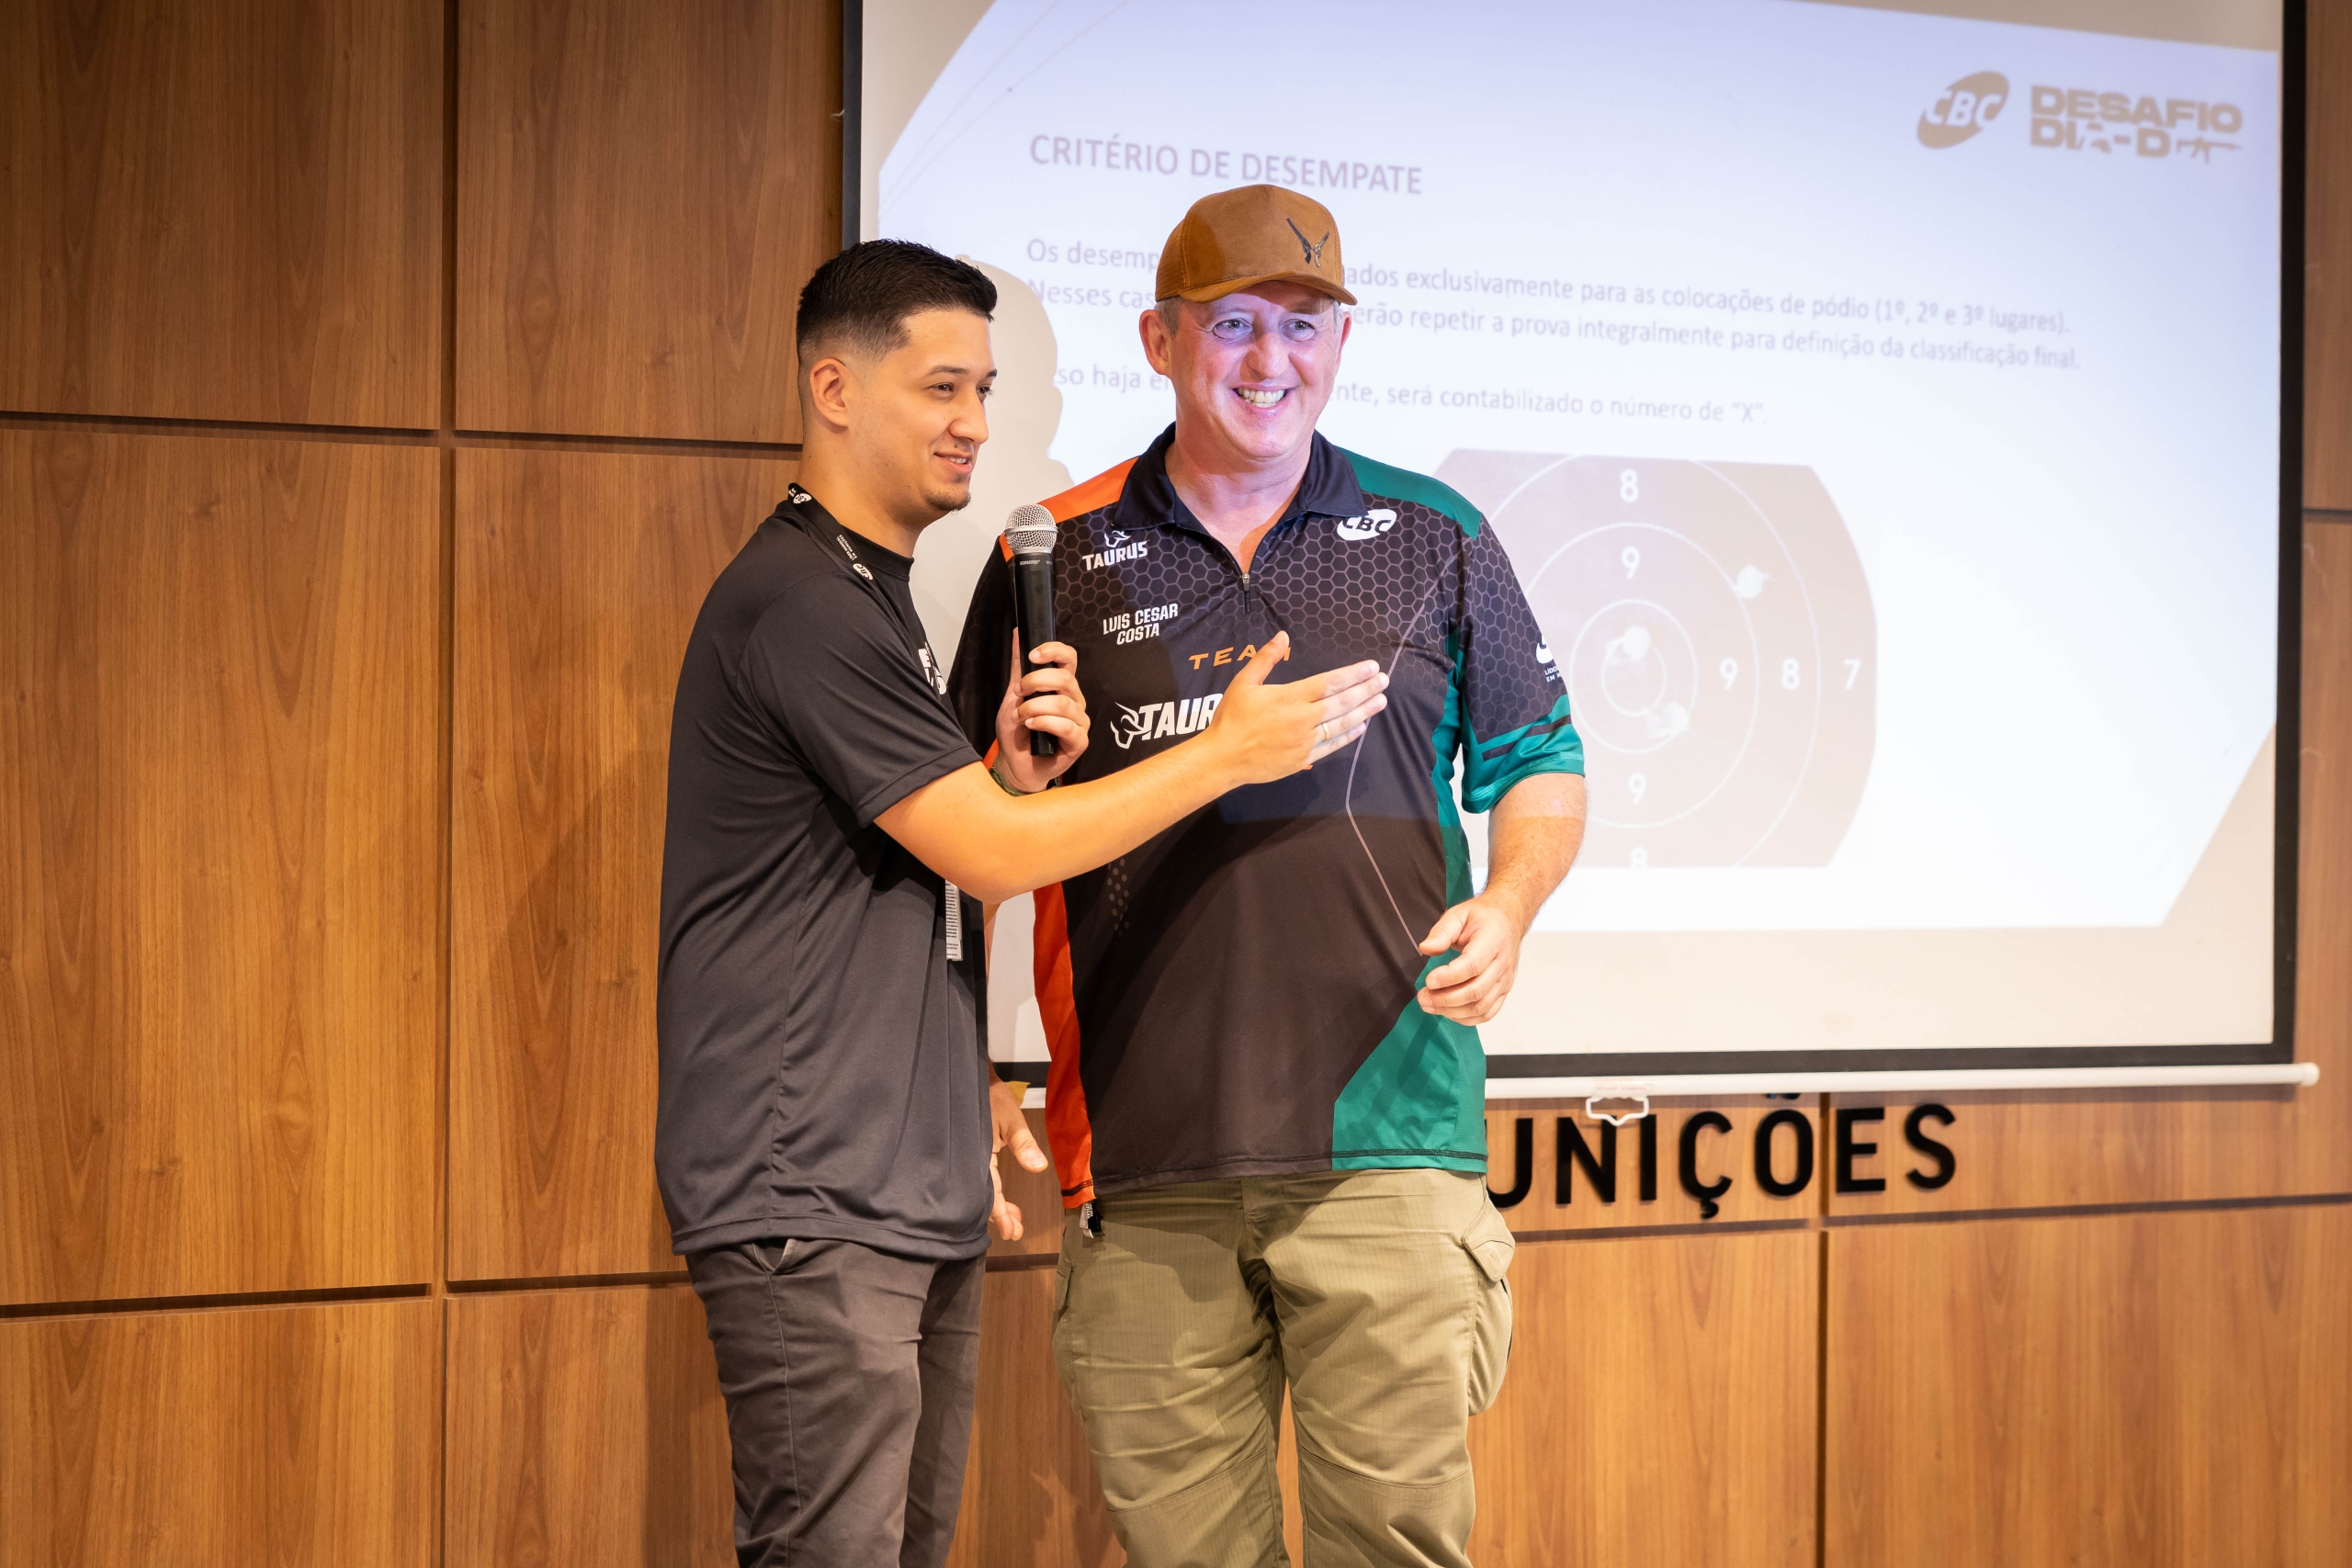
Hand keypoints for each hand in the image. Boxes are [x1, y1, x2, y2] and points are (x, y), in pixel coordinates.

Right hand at [988, 1076, 1049, 1240]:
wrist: (970, 1078)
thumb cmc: (991, 1096)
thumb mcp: (1010, 1118)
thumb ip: (1023, 1143)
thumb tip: (1038, 1168)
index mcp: (978, 1155)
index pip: (990, 1191)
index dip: (1000, 1213)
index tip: (1012, 1232)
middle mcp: (972, 1161)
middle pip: (985, 1196)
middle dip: (1000, 1216)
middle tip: (1015, 1232)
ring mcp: (972, 1159)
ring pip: (983, 1190)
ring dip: (998, 1207)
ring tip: (1015, 1221)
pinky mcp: (974, 1155)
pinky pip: (983, 1180)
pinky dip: (994, 1193)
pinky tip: (1003, 1202)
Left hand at [993, 634, 1088, 791]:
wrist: (1016, 764)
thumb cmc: (1018, 731)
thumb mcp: (1013, 695)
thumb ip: (1018, 667)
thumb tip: (1019, 632)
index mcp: (1063, 686)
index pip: (1069, 659)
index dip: (1054, 651)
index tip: (1033, 655)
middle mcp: (1075, 701)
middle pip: (1065, 679)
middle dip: (1036, 682)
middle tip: (1018, 693)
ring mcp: (1080, 722)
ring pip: (1063, 704)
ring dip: (1034, 707)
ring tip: (1020, 716)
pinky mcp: (1079, 742)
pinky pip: (1066, 727)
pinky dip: (1044, 723)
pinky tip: (1030, 726)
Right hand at [1202, 633, 1387, 784]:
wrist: (1223, 758)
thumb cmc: (1231, 718)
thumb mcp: (1243, 682)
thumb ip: (1265, 658)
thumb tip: (1283, 635)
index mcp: (1290, 697)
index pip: (1330, 682)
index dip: (1353, 674)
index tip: (1371, 667)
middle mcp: (1303, 719)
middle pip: (1342, 702)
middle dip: (1366, 690)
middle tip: (1384, 681)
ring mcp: (1305, 741)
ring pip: (1342, 724)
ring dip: (1364, 712)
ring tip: (1381, 701)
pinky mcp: (1304, 758)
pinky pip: (1332, 745)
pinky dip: (1348, 735)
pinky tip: (1361, 727)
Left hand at [1415, 894, 1531, 1024]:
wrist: (1508, 921)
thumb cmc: (1482, 918)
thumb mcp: (1458, 914)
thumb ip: (1442, 931)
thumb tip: (1426, 948)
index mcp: (1492, 941)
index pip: (1473, 965)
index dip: (1449, 977)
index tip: (1429, 981)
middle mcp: (1502, 964)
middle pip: (1476, 990)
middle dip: (1446, 999)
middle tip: (1423, 997)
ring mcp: (1505, 981)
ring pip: (1481, 1007)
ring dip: (1452, 1011)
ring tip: (1429, 1005)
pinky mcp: (1503, 991)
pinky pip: (1487, 1013)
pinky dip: (1466, 1018)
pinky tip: (1447, 1011)